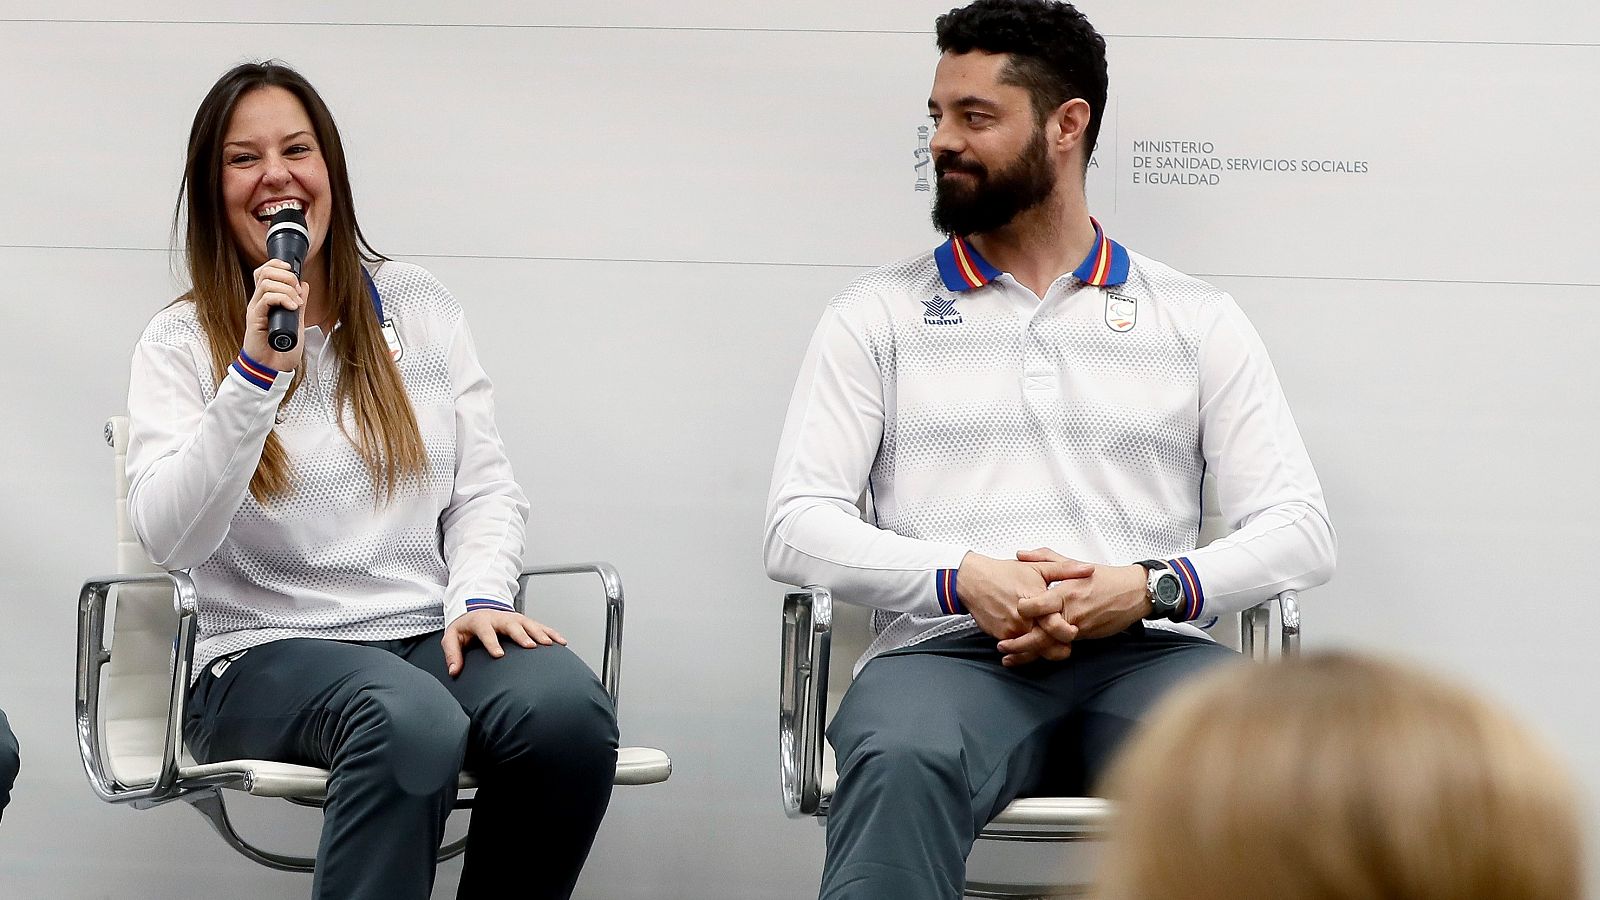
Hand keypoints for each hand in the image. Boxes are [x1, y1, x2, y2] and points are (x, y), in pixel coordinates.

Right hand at [241, 259, 307, 372]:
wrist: (272, 369)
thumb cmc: (281, 349)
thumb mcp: (296, 322)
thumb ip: (299, 304)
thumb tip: (305, 286)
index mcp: (267, 301)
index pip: (265, 272)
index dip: (278, 265)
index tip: (294, 271)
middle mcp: (259, 302)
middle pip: (264, 272)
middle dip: (286, 275)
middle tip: (298, 290)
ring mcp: (256, 309)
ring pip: (266, 282)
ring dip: (286, 288)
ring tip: (296, 303)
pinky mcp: (255, 319)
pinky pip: (265, 299)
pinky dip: (282, 298)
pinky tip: (292, 307)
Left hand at [442, 609, 566, 676]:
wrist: (476, 610)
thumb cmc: (466, 628)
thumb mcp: (452, 637)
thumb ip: (452, 653)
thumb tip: (454, 671)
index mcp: (481, 621)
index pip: (487, 632)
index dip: (492, 642)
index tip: (499, 655)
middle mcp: (500, 618)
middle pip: (512, 625)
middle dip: (522, 635)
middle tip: (530, 645)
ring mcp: (514, 618)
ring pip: (529, 624)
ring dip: (539, 633)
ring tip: (548, 644)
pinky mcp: (524, 621)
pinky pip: (541, 626)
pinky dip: (552, 633)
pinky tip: (561, 642)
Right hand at [957, 551, 1092, 641]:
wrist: (973, 580)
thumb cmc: (1003, 573)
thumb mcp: (1037, 568)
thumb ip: (1065, 570)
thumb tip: (1089, 569)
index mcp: (1036, 600)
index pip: (1057, 624)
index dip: (1067, 632)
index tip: (1075, 631)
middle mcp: (1023, 618)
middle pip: (1047, 642)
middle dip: (1059, 648)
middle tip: (1067, 646)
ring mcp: (1011, 629)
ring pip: (1033, 650)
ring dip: (1044, 651)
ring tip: (1052, 647)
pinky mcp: (1001, 636)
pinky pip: (1018, 649)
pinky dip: (1026, 650)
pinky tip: (1034, 647)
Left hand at [997, 549, 1150, 665]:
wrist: (1135, 593)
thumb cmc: (1105, 578)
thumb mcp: (1075, 564)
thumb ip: (1046, 559)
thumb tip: (1020, 554)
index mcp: (1065, 591)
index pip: (1038, 604)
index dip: (1023, 610)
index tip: (1012, 611)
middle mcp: (1071, 611)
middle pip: (1041, 632)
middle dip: (1020, 643)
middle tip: (1003, 646)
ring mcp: (1079, 626)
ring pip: (1051, 644)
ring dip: (1030, 653)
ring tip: (1011, 657)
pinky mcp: (1086, 636)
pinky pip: (1063, 646)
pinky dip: (1048, 652)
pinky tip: (1033, 656)